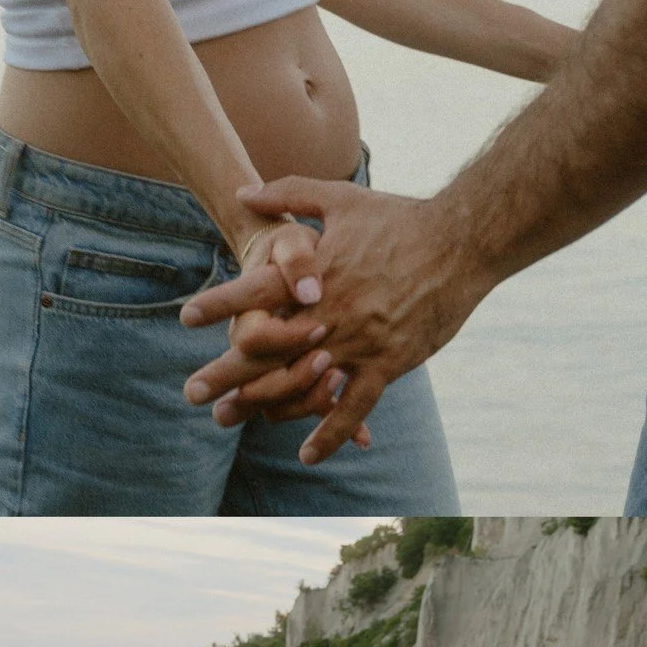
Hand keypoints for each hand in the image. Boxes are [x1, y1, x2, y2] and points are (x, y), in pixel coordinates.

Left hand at [181, 177, 488, 463]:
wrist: (460, 241)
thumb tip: (243, 192)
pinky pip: (353, 407)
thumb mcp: (340, 198)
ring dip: (262, 406)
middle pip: (267, 350)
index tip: (185, 319)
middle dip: (224, 373)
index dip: (219, 305)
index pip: (256, 292)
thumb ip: (288, 193)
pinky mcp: (387, 363)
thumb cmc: (400, 217)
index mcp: (315, 274)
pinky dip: (330, 433)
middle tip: (191, 393)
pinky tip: (306, 454)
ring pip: (300, 383)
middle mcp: (330, 312)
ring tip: (229, 420)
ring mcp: (358, 342)